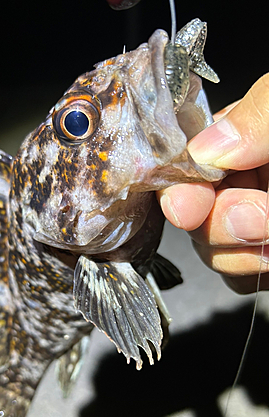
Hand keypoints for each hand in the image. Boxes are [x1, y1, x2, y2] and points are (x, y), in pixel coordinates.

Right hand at [157, 73, 268, 292]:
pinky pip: (237, 278)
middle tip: (259, 218)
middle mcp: (239, 180)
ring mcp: (250, 223)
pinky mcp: (260, 257)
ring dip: (238, 252)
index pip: (184, 163)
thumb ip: (261, 116)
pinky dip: (251, 272)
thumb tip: (207, 147)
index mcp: (242, 138)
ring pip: (210, 252)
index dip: (180, 187)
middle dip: (217, 224)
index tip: (188, 206)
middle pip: (190, 215)